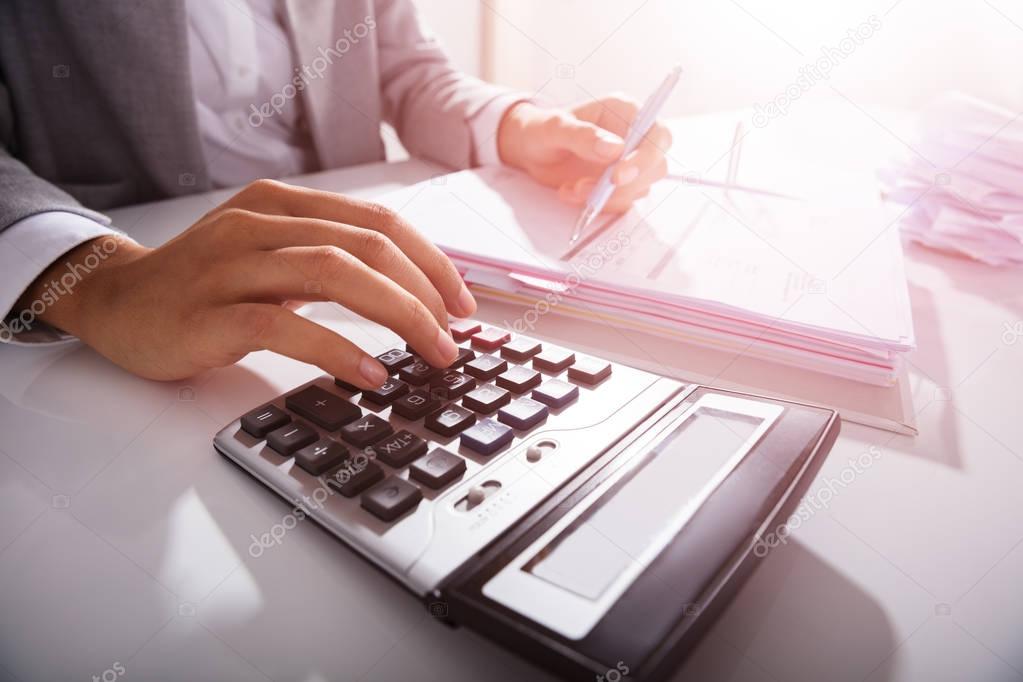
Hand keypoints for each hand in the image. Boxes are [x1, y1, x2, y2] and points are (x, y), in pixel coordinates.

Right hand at [19, 179, 475, 383]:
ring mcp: (231, 265)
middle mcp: (260, 223)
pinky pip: (285, 325)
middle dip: (424, 291)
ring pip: (333, 272)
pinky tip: (370, 374)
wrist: (115, 301)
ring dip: (397, 314)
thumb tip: (410, 292)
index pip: (377, 221)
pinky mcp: (209, 312)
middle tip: (454, 336)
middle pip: (366, 245)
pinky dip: (336, 349)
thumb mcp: (271, 255)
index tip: (463, 301)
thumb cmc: (205, 284)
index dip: (430, 261)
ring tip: (431, 351)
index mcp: (283, 204)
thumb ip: (330, 258)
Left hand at [497, 95, 671, 212]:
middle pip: (655, 167)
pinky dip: (598, 204)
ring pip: (639, 188)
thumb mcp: (554, 128)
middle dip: (625, 185)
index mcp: (625, 112)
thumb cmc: (542, 129)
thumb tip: (615, 149)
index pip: (657, 135)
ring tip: (571, 188)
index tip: (617, 176)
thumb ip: (583, 135)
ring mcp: (629, 162)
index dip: (645, 158)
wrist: (531, 150)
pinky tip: (571, 192)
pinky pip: (621, 201)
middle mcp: (634, 136)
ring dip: (606, 197)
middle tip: (587, 189)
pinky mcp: (620, 184)